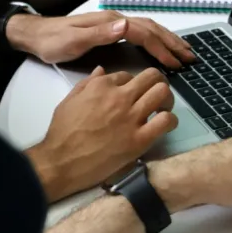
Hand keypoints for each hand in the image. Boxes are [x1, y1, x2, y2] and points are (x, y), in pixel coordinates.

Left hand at [6, 11, 195, 67]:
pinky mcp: (113, 31)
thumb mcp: (73, 41)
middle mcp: (116, 21)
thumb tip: (126, 26)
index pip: (143, 33)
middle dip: (172, 42)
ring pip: (149, 29)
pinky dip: (157, 40)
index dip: (160, 48)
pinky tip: (162, 49)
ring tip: (184, 52)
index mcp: (110, 23)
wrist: (36, 35)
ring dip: (168, 40)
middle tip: (190, 57)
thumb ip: (99, 35)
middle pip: (152, 28)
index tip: (173, 63)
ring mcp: (115, 25)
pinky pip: (142, 34)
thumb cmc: (53, 41)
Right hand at [27, 67, 176, 201]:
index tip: (132, 96)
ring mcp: (131, 117)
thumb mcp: (69, 101)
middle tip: (156, 96)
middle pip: (152, 77)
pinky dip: (170, 121)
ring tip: (162, 109)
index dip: (132, 85)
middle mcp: (119, 97)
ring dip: (167, 99)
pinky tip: (165, 126)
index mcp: (102, 86)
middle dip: (157, 83)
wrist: (61, 162)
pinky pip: (166, 121)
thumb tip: (101, 70)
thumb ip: (86, 84)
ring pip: (162, 93)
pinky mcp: (139, 139)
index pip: (128, 75)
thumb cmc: (62, 133)